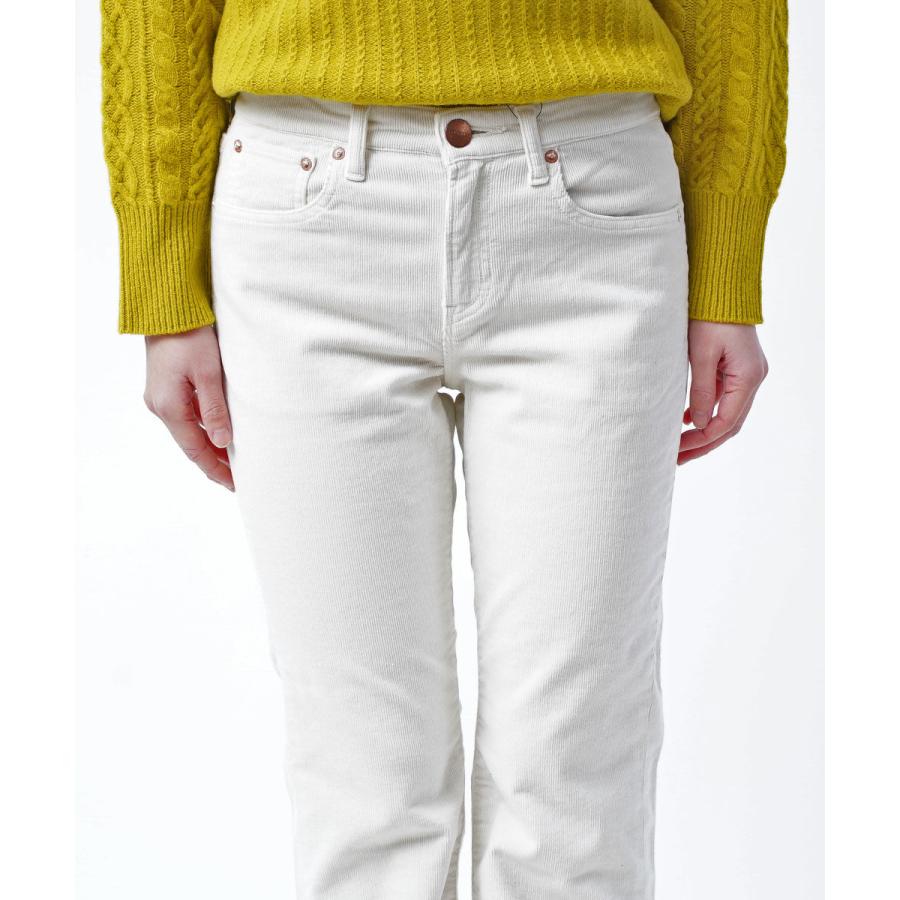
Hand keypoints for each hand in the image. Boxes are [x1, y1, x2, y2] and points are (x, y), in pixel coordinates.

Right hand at [143, 326, 233, 490]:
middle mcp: (160, 406)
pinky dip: (203, 430)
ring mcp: (160, 398)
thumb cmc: (190, 336)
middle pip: (191, 445)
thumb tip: (223, 444)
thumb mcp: (209, 373)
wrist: (167, 308)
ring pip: (189, 432)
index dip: (216, 470)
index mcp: (170, 406)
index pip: (196, 450)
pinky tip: (220, 434)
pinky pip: (186, 418)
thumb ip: (216, 410)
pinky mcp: (164, 389)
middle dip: (214, 463)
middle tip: (238, 480)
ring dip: (210, 447)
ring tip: (234, 461)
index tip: (235, 485)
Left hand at [678, 321, 768, 464]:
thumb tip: (699, 424)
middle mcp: (753, 378)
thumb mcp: (701, 354)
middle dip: (704, 443)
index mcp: (748, 377)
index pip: (726, 421)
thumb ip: (702, 390)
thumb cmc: (711, 316)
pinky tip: (687, 421)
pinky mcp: (738, 369)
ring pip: (729, 414)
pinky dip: (708, 413)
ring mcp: (748, 374)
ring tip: (680, 447)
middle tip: (678, 458)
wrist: (723, 287)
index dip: (702, 439)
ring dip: (706, 431)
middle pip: (730, 423)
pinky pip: (725, 399)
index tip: (679, 450)